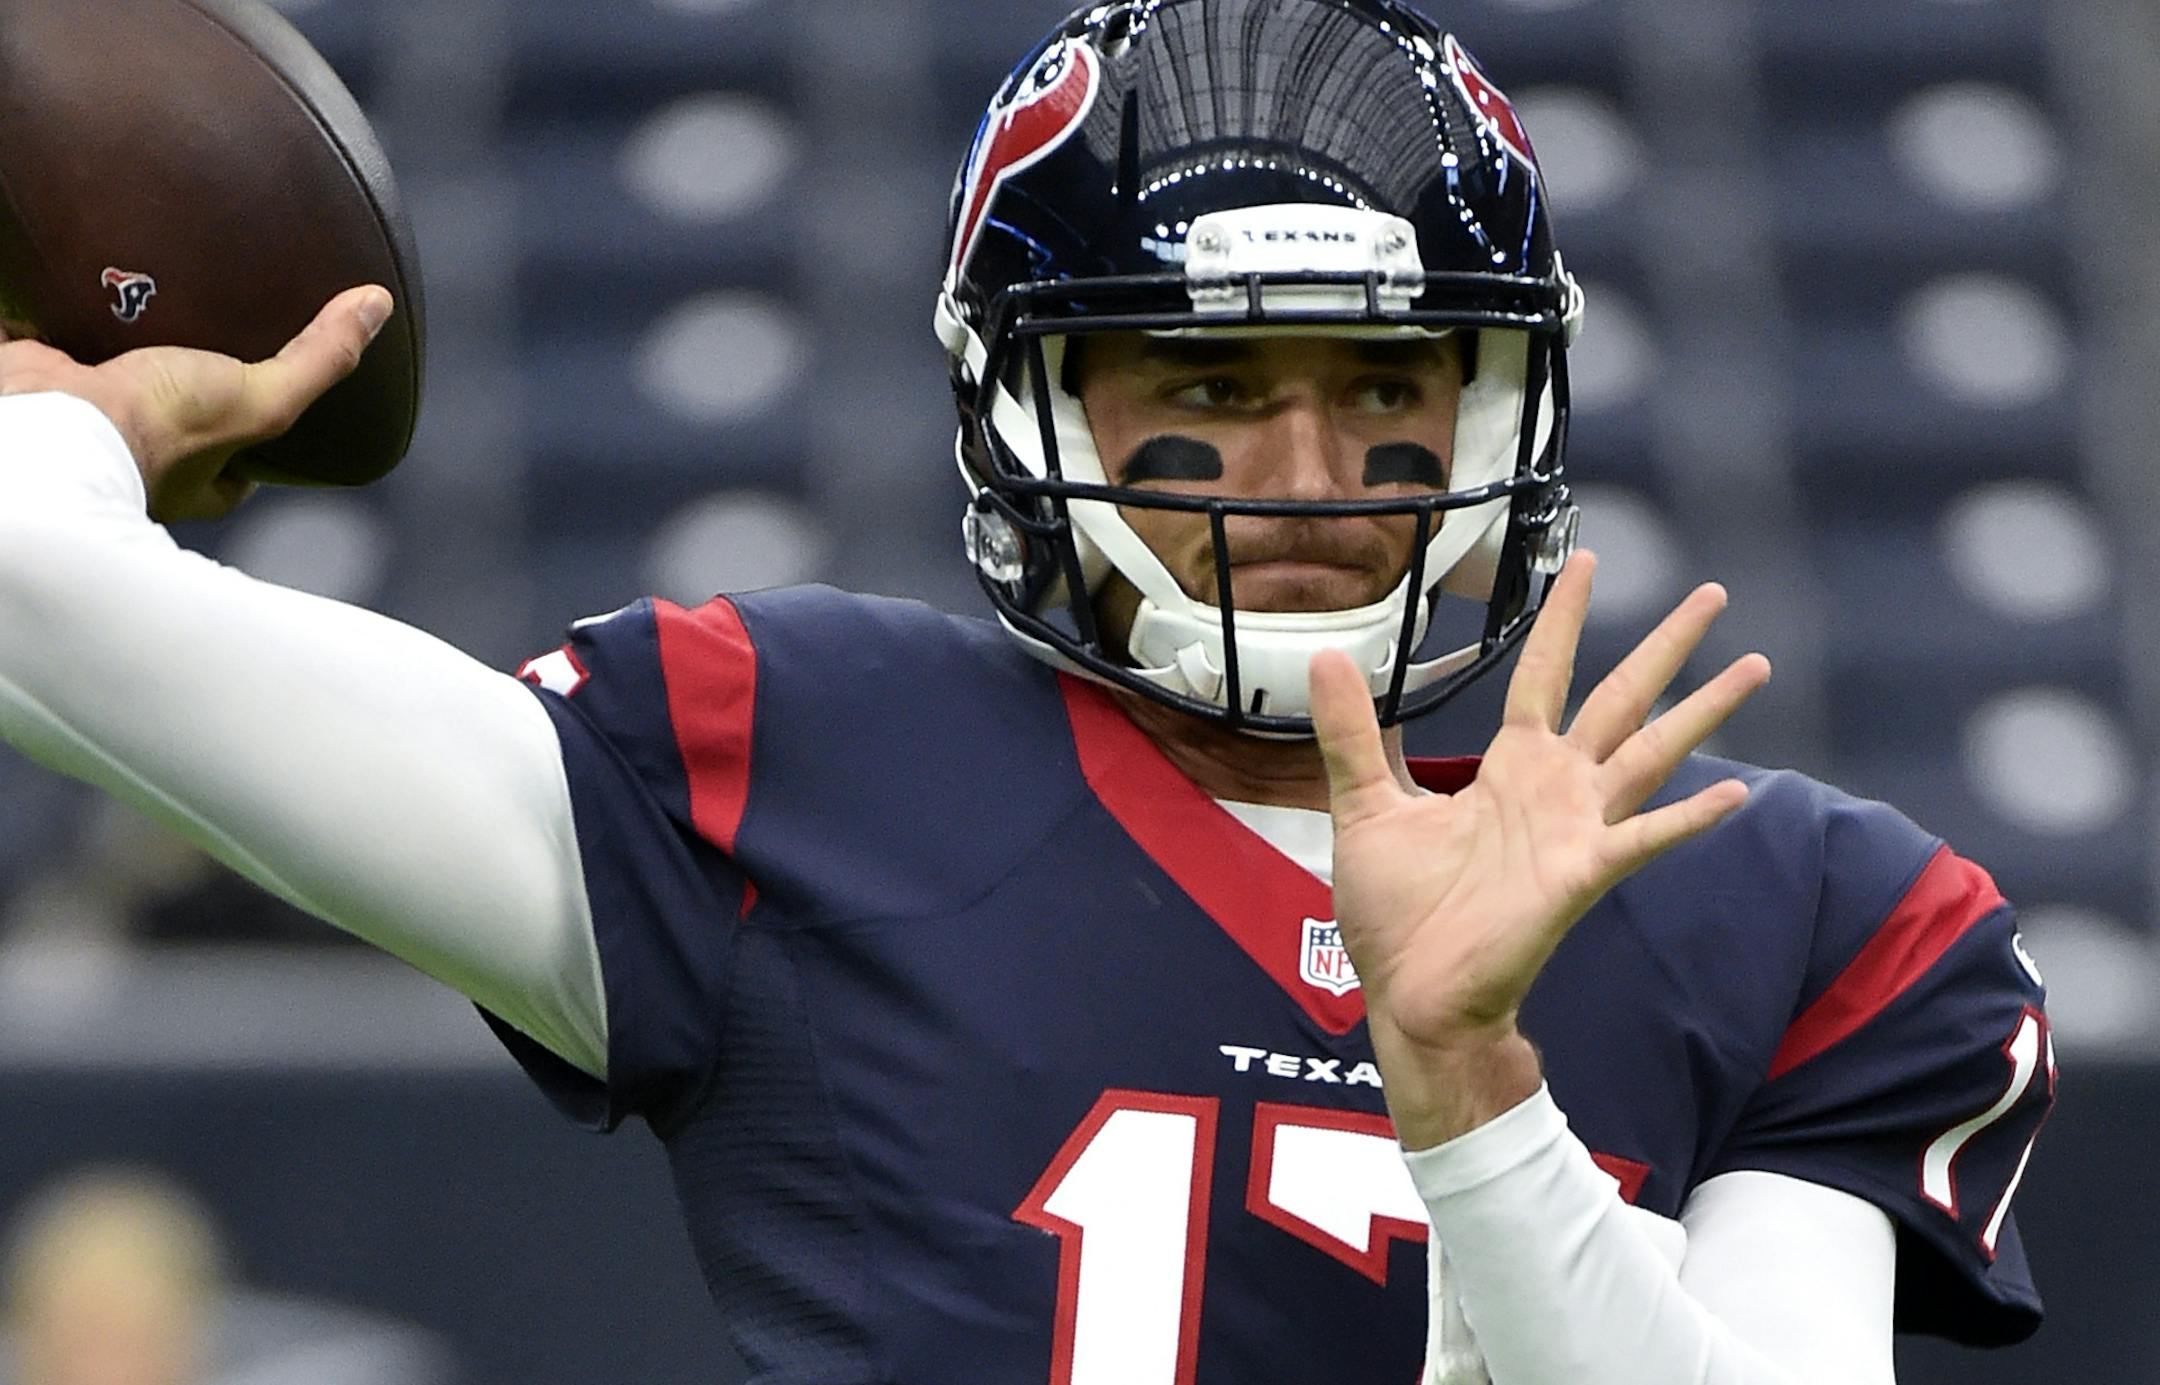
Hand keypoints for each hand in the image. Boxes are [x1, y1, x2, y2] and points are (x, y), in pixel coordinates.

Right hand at [0, 285, 391, 522]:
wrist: (54, 420)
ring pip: (123, 374)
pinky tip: (85, 282)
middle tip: (212, 331)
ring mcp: (95, 418)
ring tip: (156, 293)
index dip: (264, 434)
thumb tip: (375, 309)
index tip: (278, 394)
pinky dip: (67, 315)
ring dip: (134, 340)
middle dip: (195, 375)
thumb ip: (319, 359)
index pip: (246, 464)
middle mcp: (148, 454)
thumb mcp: (263, 398)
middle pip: (183, 411)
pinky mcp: (51, 377)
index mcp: (201, 479)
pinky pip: (59, 340)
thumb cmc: (160, 431)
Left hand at [1309, 552, 1770, 1146]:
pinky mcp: (1580, 876)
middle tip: (1714, 591)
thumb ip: (1352, 734)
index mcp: (1508, 770)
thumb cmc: (1397, 914)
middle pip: (1621, 698)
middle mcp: (1553, 790)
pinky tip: (1736, 793)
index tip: (1589, 560)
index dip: (1565, 619)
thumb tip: (1323, 657)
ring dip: (1703, 712)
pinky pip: (1644, 838)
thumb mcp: (1364, 806)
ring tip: (1756, 666)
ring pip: (1652, 754)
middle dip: (1667, 647)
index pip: (1544, 674)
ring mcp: (1576, 830)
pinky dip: (1688, 818)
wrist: (1412, 996)